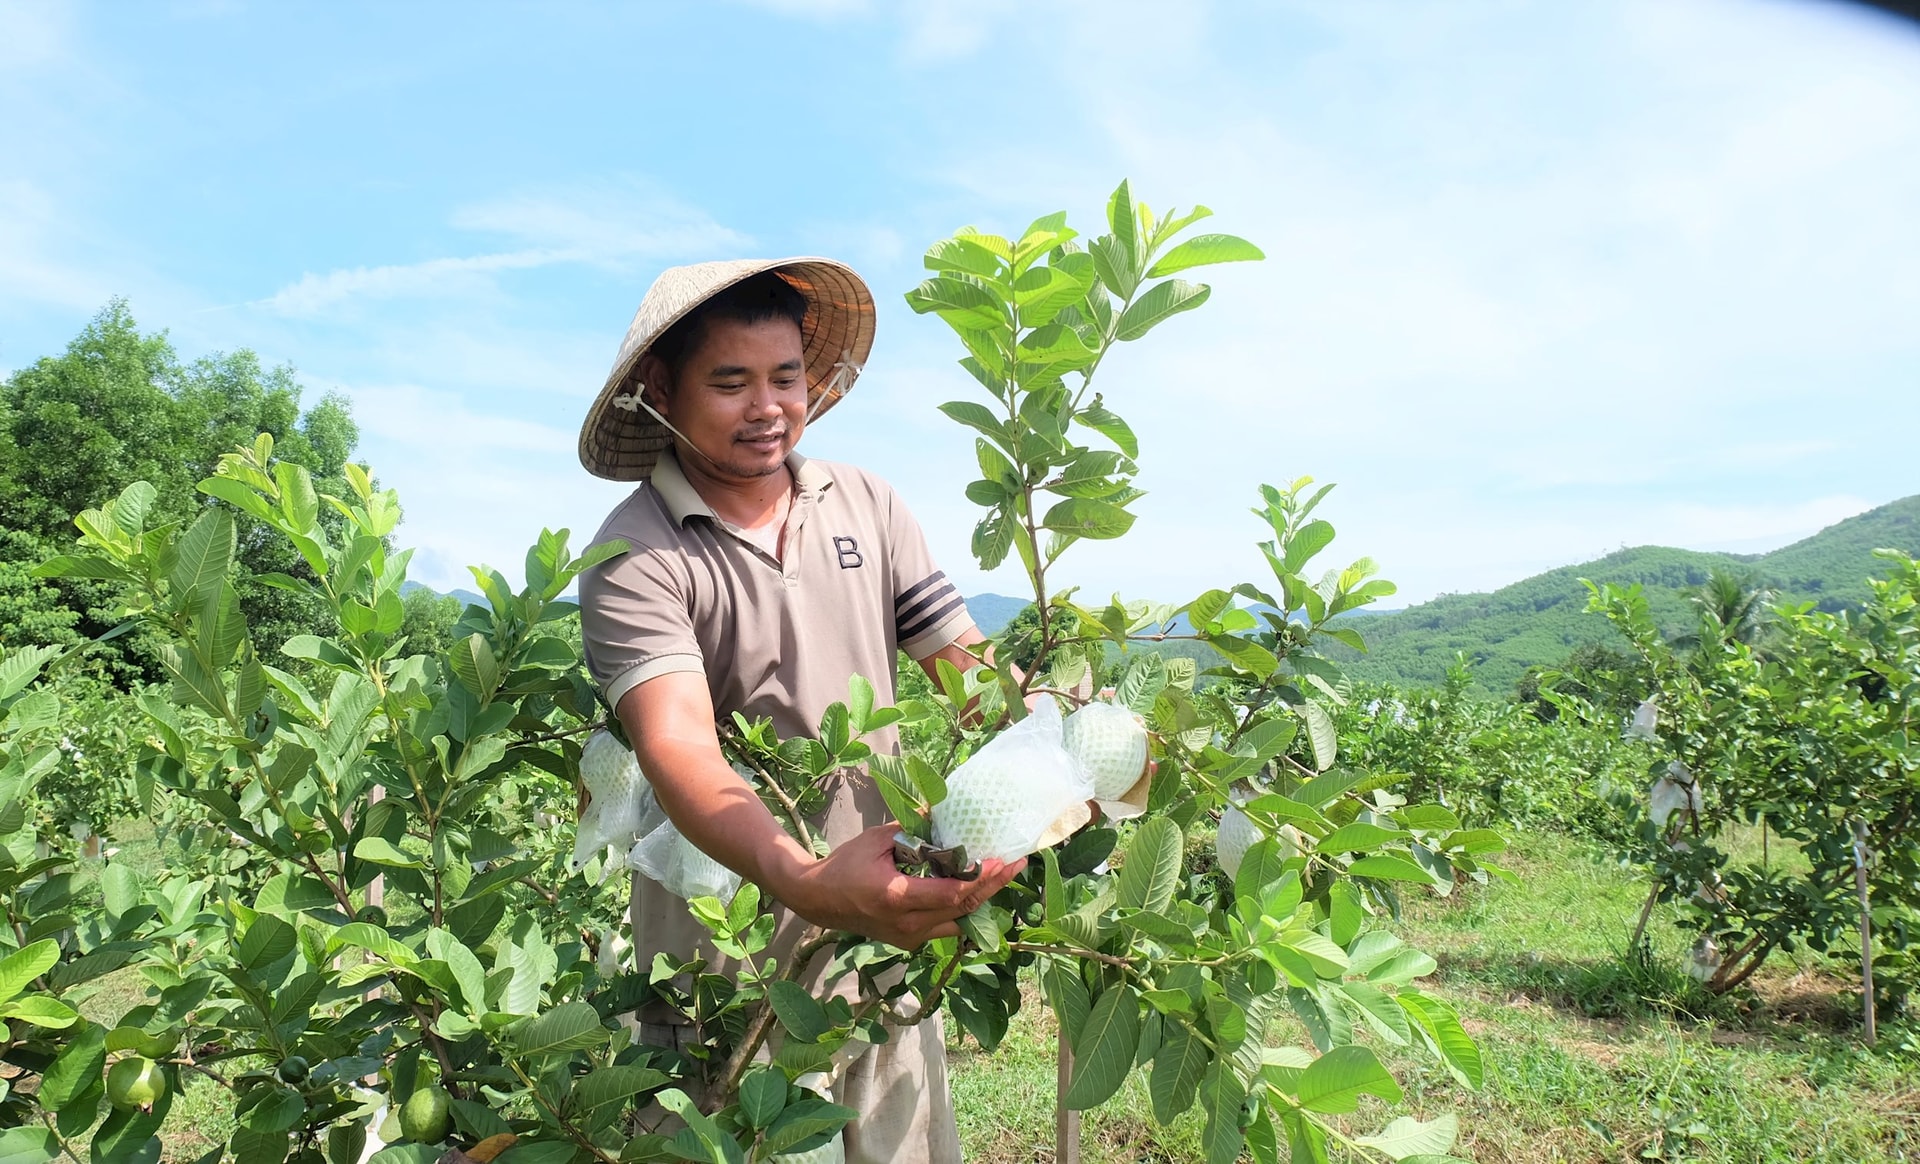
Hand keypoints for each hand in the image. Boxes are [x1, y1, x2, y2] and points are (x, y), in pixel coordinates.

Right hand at [777, 824, 1025, 948]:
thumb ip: (912, 829)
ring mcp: (910, 937)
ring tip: (1005, 874)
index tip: (1000, 860)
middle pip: (962, 909)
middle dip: (993, 886)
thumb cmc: (845, 865)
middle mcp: (908, 924)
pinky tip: (979, 888)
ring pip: (959, 921)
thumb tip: (943, 810)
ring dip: (983, 898)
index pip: (950, 894)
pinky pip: (946, 926)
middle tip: (1018, 864)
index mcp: (897, 897)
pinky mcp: (910, 941)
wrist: (818, 901)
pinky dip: (964, 908)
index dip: (979, 879)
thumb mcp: (877, 840)